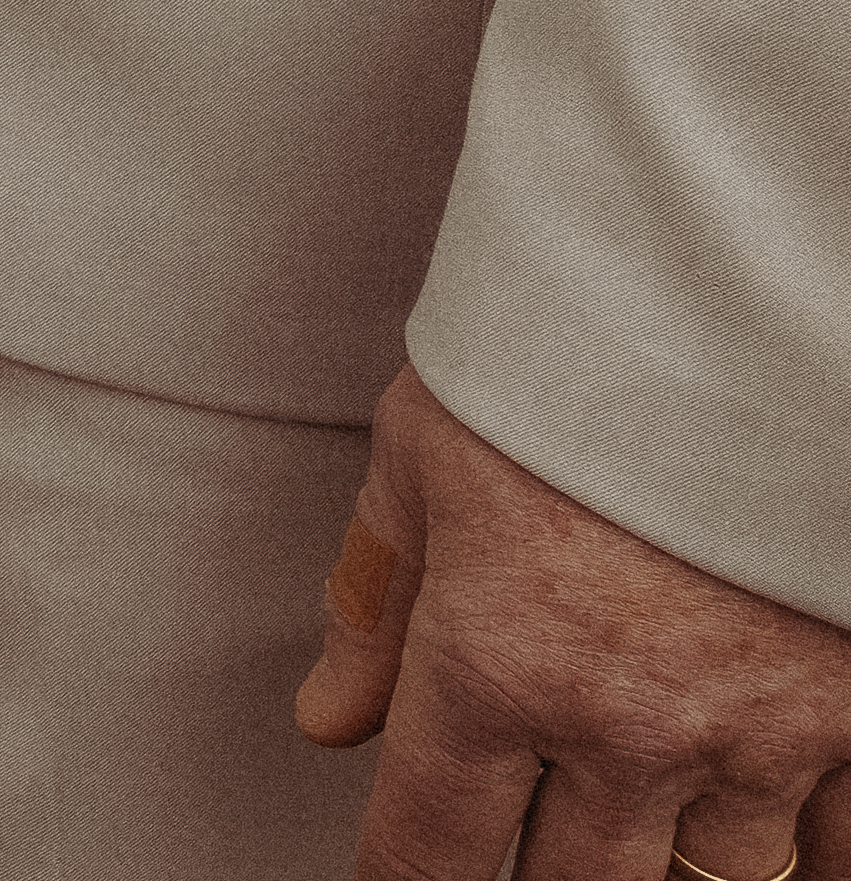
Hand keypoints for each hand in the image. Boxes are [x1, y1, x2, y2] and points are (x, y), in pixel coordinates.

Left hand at [297, 362, 850, 880]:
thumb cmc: (578, 359)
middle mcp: (628, 725)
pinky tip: (754, 824)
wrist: (749, 308)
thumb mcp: (425, 454)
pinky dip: (794, 850)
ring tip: (630, 824)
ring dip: (664, 867)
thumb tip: (331, 718)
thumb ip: (377, 598)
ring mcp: (760, 735)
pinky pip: (832, 847)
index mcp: (497, 665)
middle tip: (519, 839)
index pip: (429, 850)